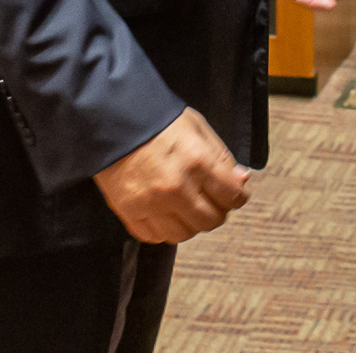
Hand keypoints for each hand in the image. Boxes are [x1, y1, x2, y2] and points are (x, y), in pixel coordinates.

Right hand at [94, 108, 250, 243]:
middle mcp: (176, 187)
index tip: (232, 193)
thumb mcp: (198, 128)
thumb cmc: (158, 120)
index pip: (232, 197)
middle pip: (211, 221)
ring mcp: (152, 203)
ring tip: (184, 206)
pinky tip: (163, 211)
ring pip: (184, 234)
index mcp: (197, 161)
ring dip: (189, 223)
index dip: (236, 196)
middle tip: (208, 199)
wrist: (114, 119)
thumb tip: (241, 181)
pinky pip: (155, 237)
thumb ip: (222, 158)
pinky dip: (162, 228)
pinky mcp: (130, 212)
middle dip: (215, 211)